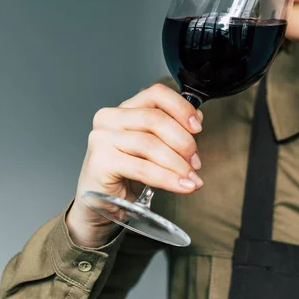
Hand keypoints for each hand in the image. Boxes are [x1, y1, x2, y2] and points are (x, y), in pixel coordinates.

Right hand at [66, 83, 203, 247]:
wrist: (102, 204)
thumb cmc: (127, 173)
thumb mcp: (153, 148)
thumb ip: (172, 130)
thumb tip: (196, 119)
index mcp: (124, 109)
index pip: (156, 94)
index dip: (181, 108)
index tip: (197, 128)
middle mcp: (110, 118)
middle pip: (155, 119)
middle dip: (183, 142)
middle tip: (196, 162)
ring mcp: (102, 139)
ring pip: (150, 144)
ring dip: (177, 163)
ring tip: (191, 178)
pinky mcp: (101, 162)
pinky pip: (143, 168)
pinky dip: (167, 178)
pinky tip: (181, 186)